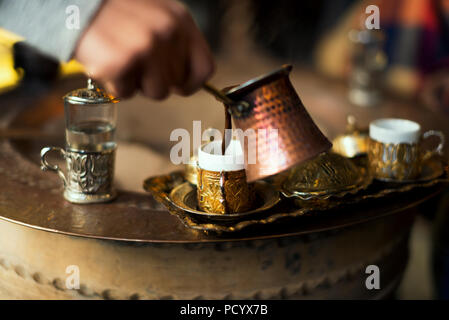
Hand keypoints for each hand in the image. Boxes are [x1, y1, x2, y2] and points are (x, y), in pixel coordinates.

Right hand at [73, 0, 214, 98]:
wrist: (75, 2)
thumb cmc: (114, 12)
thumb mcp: (156, 16)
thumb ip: (176, 43)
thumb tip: (186, 79)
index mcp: (180, 20)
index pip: (204, 68)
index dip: (191, 83)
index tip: (179, 86)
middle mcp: (167, 32)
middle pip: (176, 84)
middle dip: (156, 78)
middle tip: (135, 58)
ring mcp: (145, 48)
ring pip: (156, 93)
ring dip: (136, 83)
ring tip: (121, 58)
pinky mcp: (121, 62)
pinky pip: (127, 93)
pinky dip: (114, 84)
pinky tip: (106, 60)